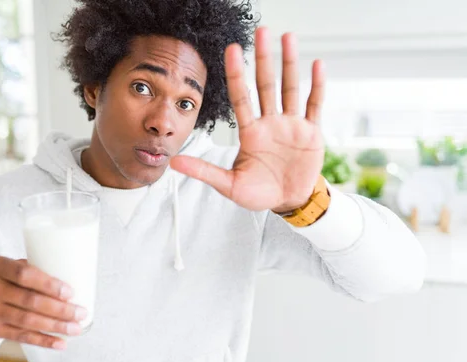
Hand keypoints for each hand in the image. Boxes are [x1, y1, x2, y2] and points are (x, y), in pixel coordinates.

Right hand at [0, 256, 86, 349]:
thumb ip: (24, 268)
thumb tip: (62, 274)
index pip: (23, 274)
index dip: (48, 284)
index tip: (70, 292)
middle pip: (29, 301)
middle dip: (59, 309)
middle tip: (81, 312)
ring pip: (27, 321)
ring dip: (55, 327)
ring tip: (76, 328)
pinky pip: (20, 336)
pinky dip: (43, 340)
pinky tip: (60, 343)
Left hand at [171, 27, 324, 212]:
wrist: (288, 202)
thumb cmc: (258, 193)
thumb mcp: (229, 185)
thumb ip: (204, 171)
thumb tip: (174, 163)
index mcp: (250, 133)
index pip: (241, 97)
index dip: (237, 74)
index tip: (232, 49)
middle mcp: (270, 123)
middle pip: (267, 85)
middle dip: (264, 58)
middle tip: (262, 30)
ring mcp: (291, 125)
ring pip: (290, 88)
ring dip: (290, 63)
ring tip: (288, 37)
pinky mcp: (311, 132)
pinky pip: (314, 105)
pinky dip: (317, 86)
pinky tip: (317, 65)